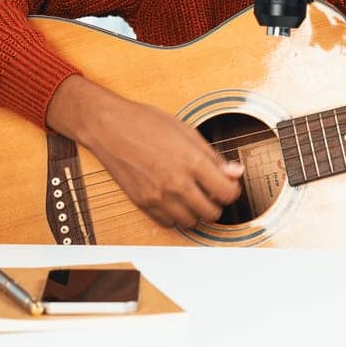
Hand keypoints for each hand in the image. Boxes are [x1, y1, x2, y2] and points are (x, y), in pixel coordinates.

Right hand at [47, 74, 242, 228]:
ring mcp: (158, 196)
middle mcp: (176, 183)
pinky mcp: (142, 203)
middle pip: (212, 212)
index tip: (229, 185)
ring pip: (191, 222)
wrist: (110, 127)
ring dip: (197, 212)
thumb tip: (235, 172)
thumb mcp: (187, 132)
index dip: (233, 190)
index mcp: (192, 161)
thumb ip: (213, 157)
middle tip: (213, 191)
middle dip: (217, 203)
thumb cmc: (147, 123)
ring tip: (193, 195)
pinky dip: (176, 216)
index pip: (226, 192)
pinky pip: (168, 223)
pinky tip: (175, 200)